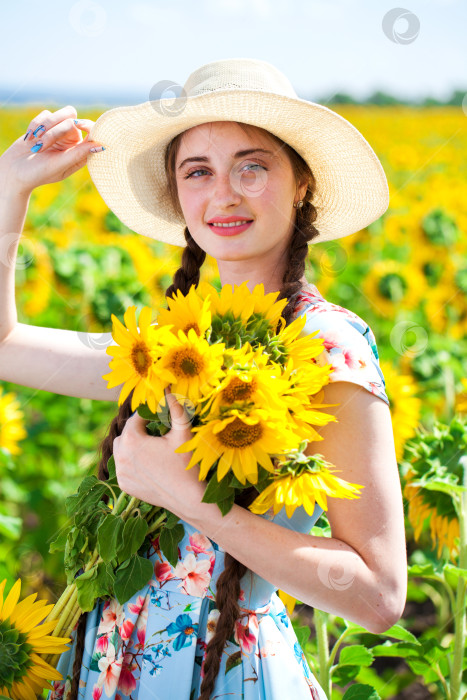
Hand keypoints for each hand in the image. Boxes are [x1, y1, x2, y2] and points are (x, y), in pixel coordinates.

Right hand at [0, 105, 104, 196]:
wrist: (14, 171)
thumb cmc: (38, 173)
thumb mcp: (59, 164)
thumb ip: (79, 154)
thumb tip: (101, 145)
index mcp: (80, 154)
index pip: (92, 133)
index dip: (88, 126)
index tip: (78, 125)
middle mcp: (72, 142)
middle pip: (72, 122)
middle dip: (54, 132)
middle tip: (41, 145)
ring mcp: (59, 133)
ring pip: (59, 115)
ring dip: (45, 126)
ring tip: (34, 142)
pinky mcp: (46, 125)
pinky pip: (46, 114)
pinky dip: (35, 125)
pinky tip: (29, 139)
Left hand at [112, 388, 205, 518]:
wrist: (187, 498)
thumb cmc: (185, 463)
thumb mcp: (182, 433)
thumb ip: (175, 408)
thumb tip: (169, 389)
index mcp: (131, 440)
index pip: (135, 418)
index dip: (147, 414)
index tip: (158, 413)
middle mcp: (120, 456)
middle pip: (125, 434)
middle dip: (138, 430)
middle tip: (155, 430)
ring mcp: (121, 473)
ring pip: (121, 451)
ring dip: (132, 446)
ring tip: (150, 445)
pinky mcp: (124, 485)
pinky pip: (123, 467)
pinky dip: (131, 463)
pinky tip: (148, 463)